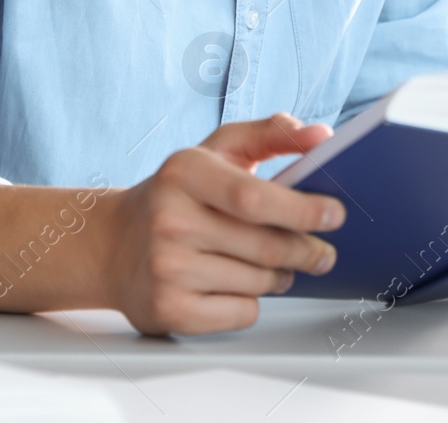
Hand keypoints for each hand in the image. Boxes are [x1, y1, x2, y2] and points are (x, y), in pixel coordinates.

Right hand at [101, 113, 344, 335]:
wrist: (113, 245)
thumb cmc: (175, 195)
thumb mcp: (214, 151)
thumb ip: (269, 135)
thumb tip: (321, 135)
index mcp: (183, 171)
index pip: (254, 197)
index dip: (302, 209)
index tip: (334, 214)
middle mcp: (170, 219)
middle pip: (267, 247)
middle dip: (306, 251)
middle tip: (320, 252)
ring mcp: (167, 267)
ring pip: (260, 282)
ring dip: (278, 275)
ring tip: (267, 264)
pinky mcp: (170, 309)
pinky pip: (243, 312)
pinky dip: (251, 301)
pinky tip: (232, 283)